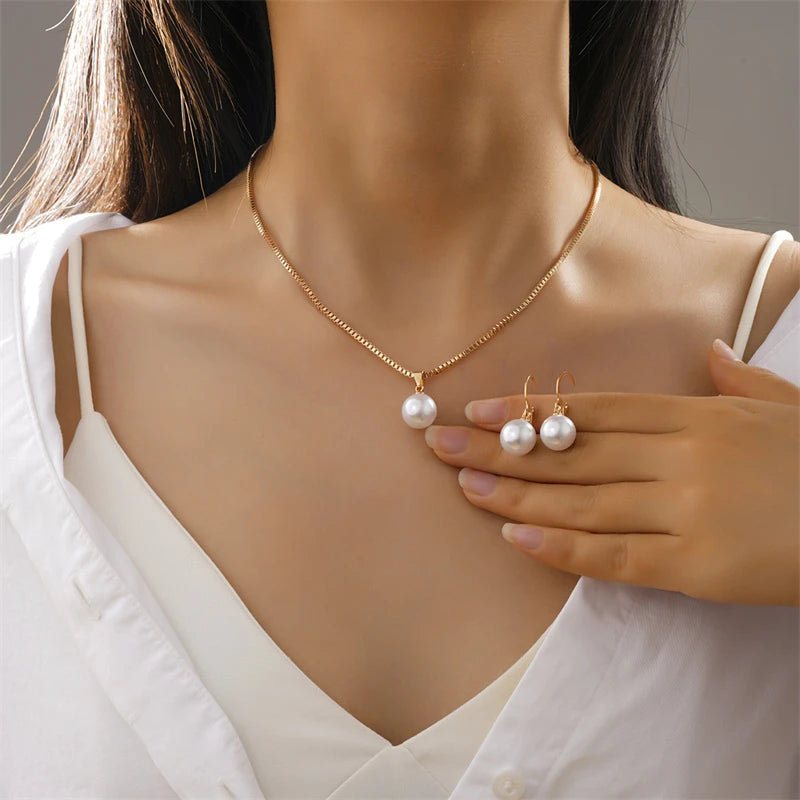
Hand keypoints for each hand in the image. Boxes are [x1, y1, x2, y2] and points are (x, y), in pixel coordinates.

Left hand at [424, 339, 799, 605]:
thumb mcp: (787, 408)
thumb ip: (740, 382)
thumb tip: (711, 355)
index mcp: (697, 414)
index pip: (594, 410)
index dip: (530, 412)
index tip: (477, 411)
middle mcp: (682, 455)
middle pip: (572, 452)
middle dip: (499, 449)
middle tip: (438, 444)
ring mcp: (687, 510)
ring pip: (582, 501)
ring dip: (515, 494)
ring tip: (462, 486)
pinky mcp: (697, 567)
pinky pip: (615, 555)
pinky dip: (561, 548)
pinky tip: (514, 536)